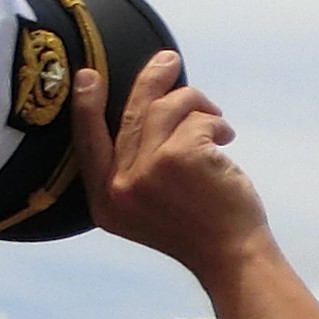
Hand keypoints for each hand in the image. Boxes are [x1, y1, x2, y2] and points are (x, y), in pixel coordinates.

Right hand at [77, 49, 270, 279]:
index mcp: (104, 201)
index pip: (87, 144)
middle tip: (169, 61)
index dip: (85, 106)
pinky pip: (196, 119)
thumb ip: (136, 169)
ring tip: (217, 122)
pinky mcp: (177, 158)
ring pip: (165, 109)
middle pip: (129, 115)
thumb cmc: (202, 229)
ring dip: (197, 104)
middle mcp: (117, 186)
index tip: (87, 75)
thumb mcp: (150, 206)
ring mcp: (145, 171)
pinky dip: (216, 124)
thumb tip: (148, 108)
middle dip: (153, 82)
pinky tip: (227, 140)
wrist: (233, 257)